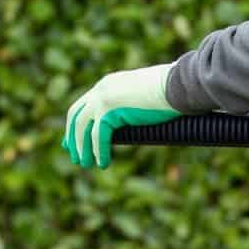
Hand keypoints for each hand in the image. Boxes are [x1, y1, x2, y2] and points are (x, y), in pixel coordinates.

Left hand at [61, 63, 178, 168]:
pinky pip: (98, 136)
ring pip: (82, 127)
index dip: (75, 124)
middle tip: (74, 155)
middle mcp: (101, 89)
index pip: (83, 105)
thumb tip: (129, 121)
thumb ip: (129, 107)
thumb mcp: (142, 97)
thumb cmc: (168, 91)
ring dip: (82, 148)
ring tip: (85, 164)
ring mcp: (103, 98)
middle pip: (75, 115)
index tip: (72, 139)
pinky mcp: (109, 110)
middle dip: (73, 137)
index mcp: (108, 84)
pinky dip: (98, 151)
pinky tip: (102, 163)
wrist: (176, 85)